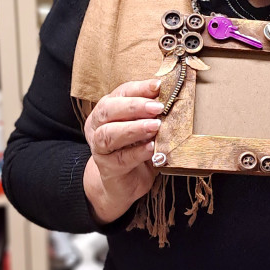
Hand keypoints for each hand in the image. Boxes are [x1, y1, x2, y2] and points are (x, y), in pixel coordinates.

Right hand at [82, 80, 163, 223]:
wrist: (125, 183)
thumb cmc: (137, 148)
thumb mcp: (145, 126)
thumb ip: (152, 112)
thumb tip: (171, 93)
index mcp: (107, 110)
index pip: (120, 93)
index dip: (139, 88)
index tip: (158, 86)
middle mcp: (98, 126)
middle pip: (108, 110)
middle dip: (134, 107)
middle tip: (158, 107)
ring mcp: (100, 149)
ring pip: (109, 134)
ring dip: (134, 128)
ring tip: (156, 126)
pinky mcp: (108, 169)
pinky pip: (121, 158)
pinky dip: (137, 152)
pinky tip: (152, 148)